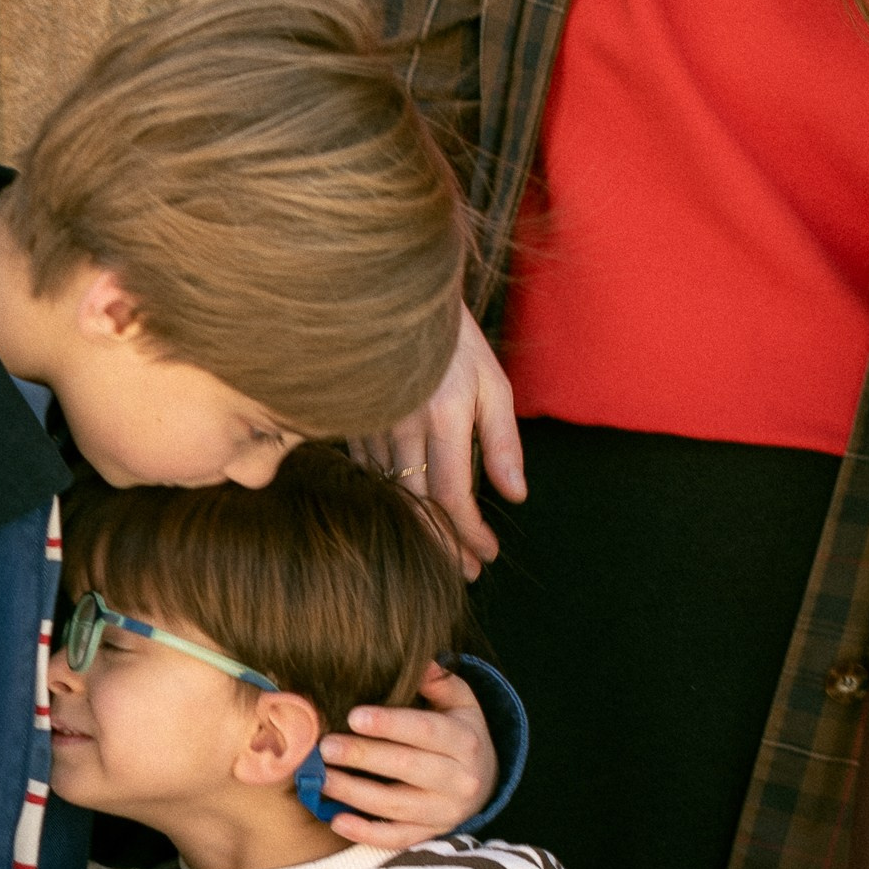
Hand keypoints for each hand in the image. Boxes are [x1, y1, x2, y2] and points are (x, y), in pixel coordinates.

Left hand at [317, 663, 495, 845]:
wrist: (484, 781)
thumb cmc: (460, 733)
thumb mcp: (461, 702)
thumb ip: (439, 682)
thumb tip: (421, 661)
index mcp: (466, 742)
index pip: (425, 732)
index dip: (389, 724)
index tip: (353, 716)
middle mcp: (460, 780)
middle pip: (407, 768)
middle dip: (363, 757)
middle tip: (325, 748)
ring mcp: (446, 812)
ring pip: (396, 806)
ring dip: (354, 794)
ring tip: (321, 779)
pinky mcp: (431, 834)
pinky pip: (396, 838)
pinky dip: (366, 834)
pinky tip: (336, 820)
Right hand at [358, 304, 524, 575]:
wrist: (395, 296)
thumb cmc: (453, 339)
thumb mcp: (492, 383)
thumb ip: (503, 442)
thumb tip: (515, 495)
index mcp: (445, 416)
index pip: (454, 496)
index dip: (471, 533)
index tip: (488, 554)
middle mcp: (404, 426)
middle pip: (420, 506)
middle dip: (445, 544)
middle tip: (465, 572)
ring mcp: (373, 425)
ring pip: (391, 494)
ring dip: (417, 528)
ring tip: (442, 550)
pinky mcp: (353, 422)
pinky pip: (368, 474)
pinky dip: (389, 499)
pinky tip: (407, 512)